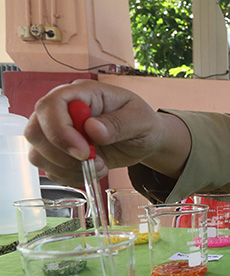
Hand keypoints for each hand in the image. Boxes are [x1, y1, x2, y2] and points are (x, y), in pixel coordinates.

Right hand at [24, 80, 190, 186]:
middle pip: (35, 131)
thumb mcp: (140, 120)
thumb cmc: (142, 123)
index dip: (60, 131)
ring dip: (67, 168)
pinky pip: (50, 169)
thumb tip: (93, 129)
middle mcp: (62, 111)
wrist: (144, 138)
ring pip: (38, 153)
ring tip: (100, 167)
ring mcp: (58, 132)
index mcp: (81, 94)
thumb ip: (119, 123)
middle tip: (95, 162)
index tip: (83, 151)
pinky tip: (93, 172)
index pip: (50, 106)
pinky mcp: (60, 153)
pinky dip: (70, 177)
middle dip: (61, 155)